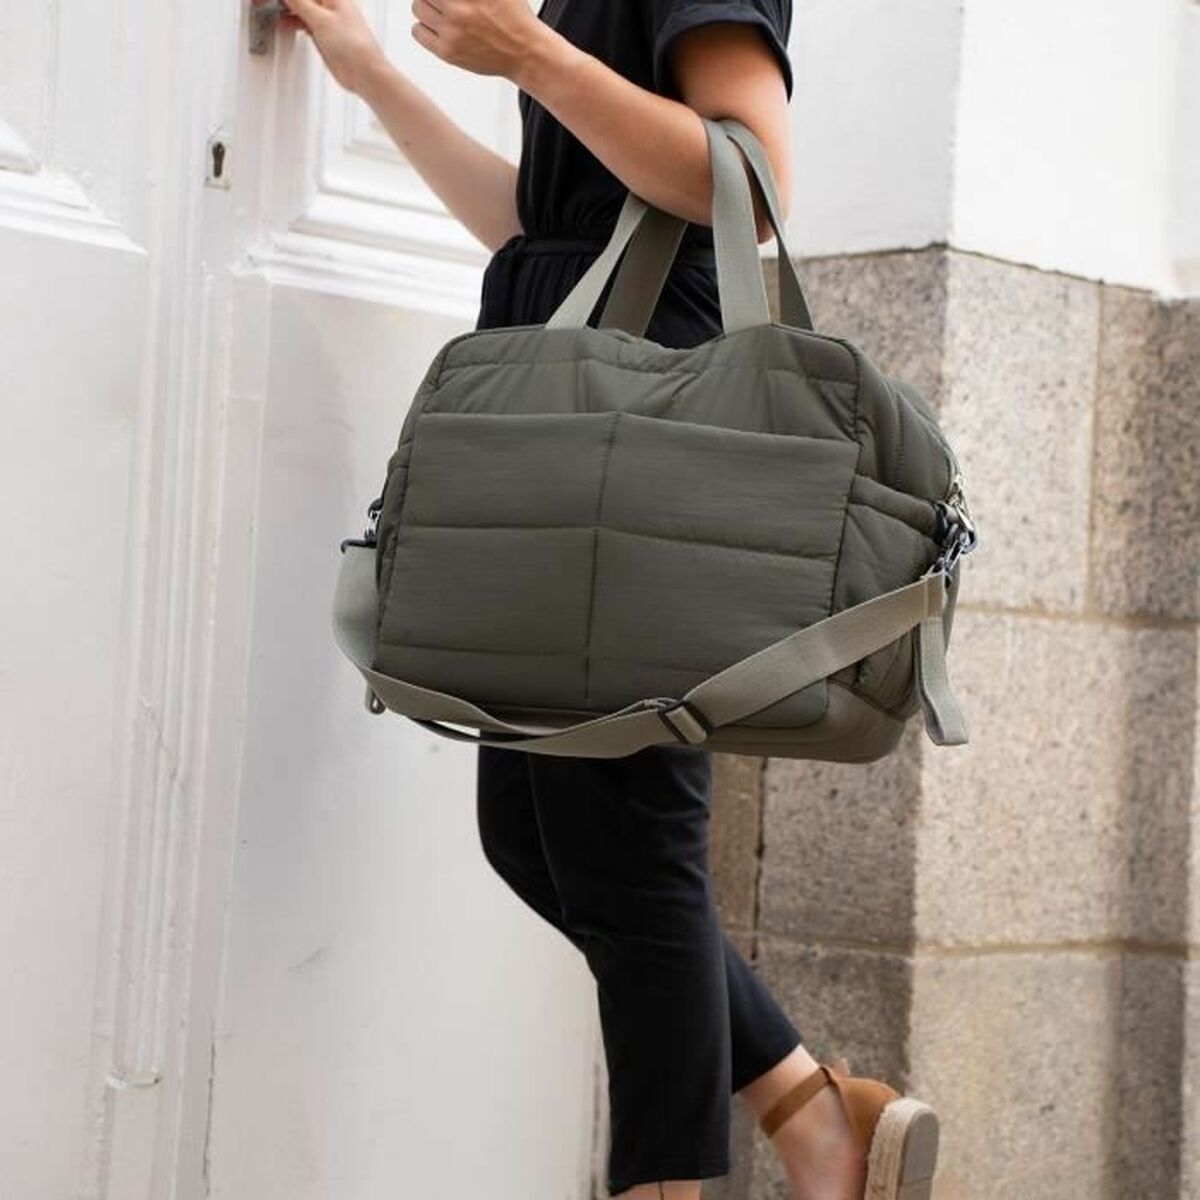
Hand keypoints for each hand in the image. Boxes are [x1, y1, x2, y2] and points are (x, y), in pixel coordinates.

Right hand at [262, 0, 388, 94]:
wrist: (365, 74)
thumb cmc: (354, 46)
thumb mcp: (320, 19)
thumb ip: (299, 2)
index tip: (271, 0)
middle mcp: (329, 4)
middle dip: (284, 0)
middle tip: (264, 2)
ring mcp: (326, 20)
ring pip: (300, 7)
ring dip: (284, 8)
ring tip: (267, 8)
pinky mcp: (323, 35)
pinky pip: (303, 22)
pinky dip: (291, 21)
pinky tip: (282, 23)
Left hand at [410, 0, 549, 80]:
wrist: (525, 52)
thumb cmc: (514, 15)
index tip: (448, 1)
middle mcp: (459, 8)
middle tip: (445, 2)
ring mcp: (452, 31)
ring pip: (418, 8)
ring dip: (426, 7)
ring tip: (441, 12)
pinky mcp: (448, 52)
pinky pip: (417, 32)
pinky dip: (423, 26)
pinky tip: (438, 27)